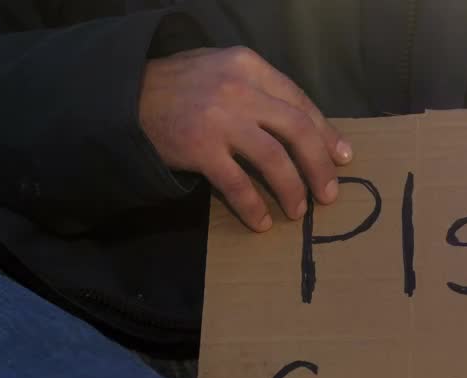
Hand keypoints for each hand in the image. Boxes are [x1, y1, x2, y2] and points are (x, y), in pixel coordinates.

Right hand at [139, 47, 352, 231]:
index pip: (299, 102)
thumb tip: (301, 125)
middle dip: (319, 165)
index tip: (342, 157)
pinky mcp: (200, 147)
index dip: (325, 133)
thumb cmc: (178, 86)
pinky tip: (262, 221)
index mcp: (249, 66)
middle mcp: (239, 89)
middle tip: (329, 193)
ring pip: (274, 159)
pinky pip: (238, 184)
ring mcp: (220, 119)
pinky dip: (254, 206)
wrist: (125, 97)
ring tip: (298, 211)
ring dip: (292, 189)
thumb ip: (257, 89)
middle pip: (297, 130)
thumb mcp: (221, 70)